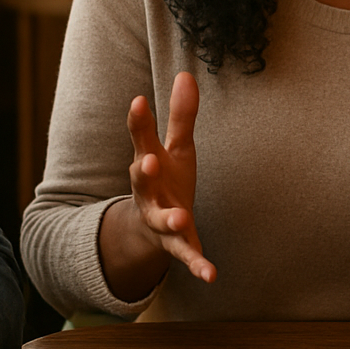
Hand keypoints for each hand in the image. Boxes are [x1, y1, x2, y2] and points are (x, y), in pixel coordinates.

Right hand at [125, 72, 214, 282]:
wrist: (153, 230)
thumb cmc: (168, 180)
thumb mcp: (176, 148)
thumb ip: (181, 116)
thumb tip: (186, 73)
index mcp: (149, 164)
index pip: (140, 140)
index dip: (138, 121)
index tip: (138, 100)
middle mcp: (149, 193)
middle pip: (141, 181)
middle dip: (143, 172)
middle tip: (146, 161)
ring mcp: (160, 221)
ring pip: (161, 221)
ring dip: (170, 219)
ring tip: (181, 219)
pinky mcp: (177, 246)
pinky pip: (186, 256)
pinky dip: (198, 266)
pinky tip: (211, 275)